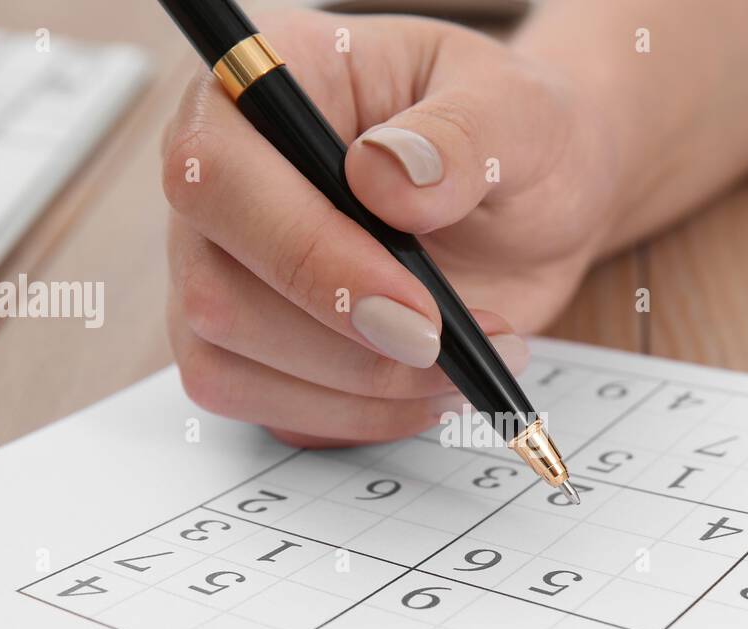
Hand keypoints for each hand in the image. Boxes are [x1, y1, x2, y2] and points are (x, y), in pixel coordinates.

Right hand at [161, 8, 618, 446]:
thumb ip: (458, 136)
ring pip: (231, 369)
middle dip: (345, 347)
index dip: (306, 254)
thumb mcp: (515, 108)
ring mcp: (225, 275)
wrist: (533, 204)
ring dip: (360, 393)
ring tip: (466, 365)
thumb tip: (387, 176)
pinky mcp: (254, 352)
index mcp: (258, 90)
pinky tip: (432, 390)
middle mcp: (221, 186)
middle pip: (215, 294)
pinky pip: (275, 414)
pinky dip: (362, 419)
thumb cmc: (511, 138)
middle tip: (452, 349)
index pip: (217, 175)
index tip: (416, 309)